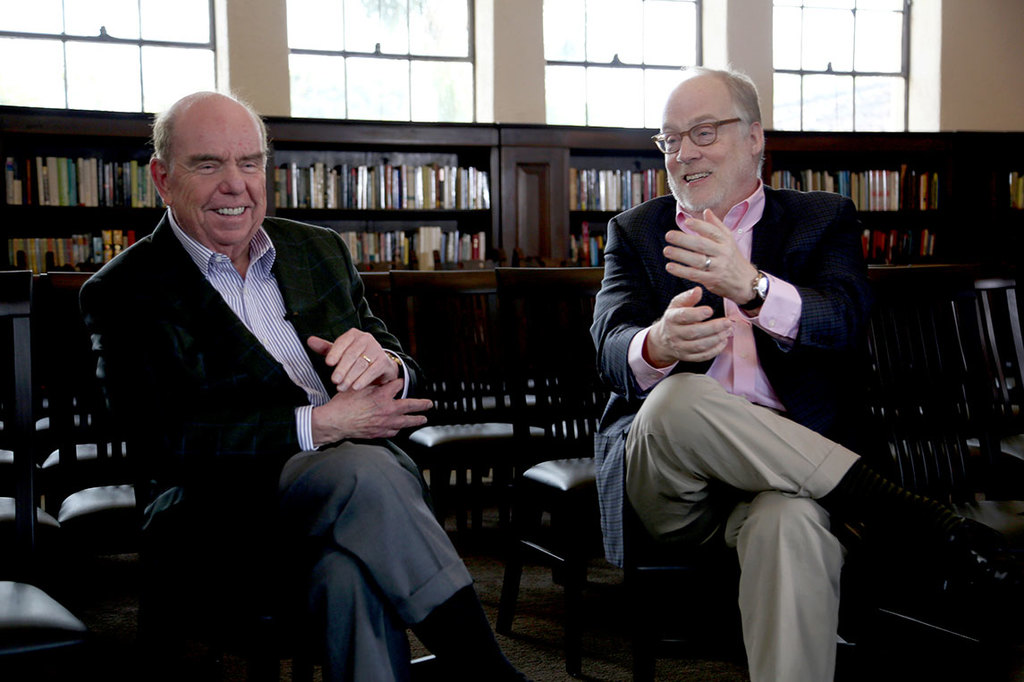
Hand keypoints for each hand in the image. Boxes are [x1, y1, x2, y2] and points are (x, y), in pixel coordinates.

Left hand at [307, 330, 398, 391]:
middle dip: (341, 369)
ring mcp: (377, 349)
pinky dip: (363, 380)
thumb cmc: (356, 358)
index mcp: (353, 334)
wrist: (380, 365)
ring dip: (350, 377)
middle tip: (334, 381)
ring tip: (341, 387)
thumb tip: (309, 340)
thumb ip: (325, 349)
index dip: (335, 353)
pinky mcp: (384, 361)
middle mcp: (366, 339)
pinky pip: (372, 371)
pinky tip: (355, 387)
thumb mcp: (340, 353)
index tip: (328, 364)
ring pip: (361, 364)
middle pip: (351, 355)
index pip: (342, 342)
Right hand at [310, 378, 431, 445]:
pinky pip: (394, 431)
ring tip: (423, 419)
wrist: (335, 422)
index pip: (398, 386)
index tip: (401, 382)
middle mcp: (387, 410)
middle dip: (422, 404)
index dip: (399, 383)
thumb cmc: (343, 404)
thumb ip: (373, 384)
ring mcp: (384, 423)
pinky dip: (399, 428)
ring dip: (416, 420)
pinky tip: (401, 428)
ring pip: (406, 422)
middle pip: (410, 406)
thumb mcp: (358, 387)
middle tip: (429, 404)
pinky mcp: (379, 433)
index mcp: (382, 396)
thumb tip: (382, 380)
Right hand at [645, 286, 732, 366]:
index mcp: (671, 319)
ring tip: (728, 330)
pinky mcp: (687, 357)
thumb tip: (698, 290)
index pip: (683, 317)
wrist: (663, 340)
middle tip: (727, 322)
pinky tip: (723, 341)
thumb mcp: (677, 305)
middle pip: (694, 333)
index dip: (697, 314)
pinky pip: (702, 356)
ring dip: (717, 339)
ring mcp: (680, 348)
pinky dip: (715, 350)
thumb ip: (688, 297)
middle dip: (714, 328)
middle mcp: (674, 334)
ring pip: (700, 346)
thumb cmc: (674, 319)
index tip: (710, 310)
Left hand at [663, 208, 759, 305]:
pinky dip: (681, 271)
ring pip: (696, 260)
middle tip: (668, 235)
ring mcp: (718, 267)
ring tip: (666, 250)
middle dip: (683, 239)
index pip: (712, 231)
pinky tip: (670, 266)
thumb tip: (706, 211)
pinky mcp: (712, 280)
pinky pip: (694, 274)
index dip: (699, 226)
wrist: (746, 283)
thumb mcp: (729, 241)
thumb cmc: (733, 259)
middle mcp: (723, 253)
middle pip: (701, 245)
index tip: (686, 222)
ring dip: (680, 255)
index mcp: (726, 241)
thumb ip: (716, 226)